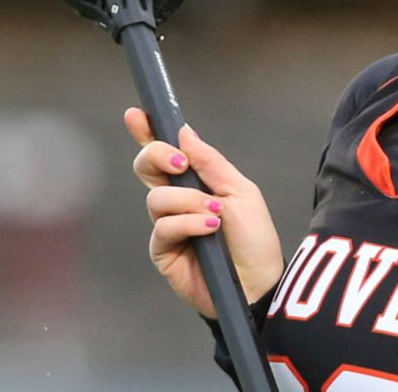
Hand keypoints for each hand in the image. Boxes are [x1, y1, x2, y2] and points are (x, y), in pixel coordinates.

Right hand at [128, 108, 283, 317]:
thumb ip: (211, 163)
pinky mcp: (163, 252)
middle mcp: (176, 200)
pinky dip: (187, 223)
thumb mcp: (241, 191)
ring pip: (156, 198)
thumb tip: (184, 132)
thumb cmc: (254, 238)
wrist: (260, 283)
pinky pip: (163, 227)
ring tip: (216, 215)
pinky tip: (209, 229)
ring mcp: (167, 226)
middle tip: (179, 162)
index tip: (136, 114)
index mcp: (196, 182)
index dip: (147, 132)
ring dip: (188, 201)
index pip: (165, 153)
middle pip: (145, 167)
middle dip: (156, 156)